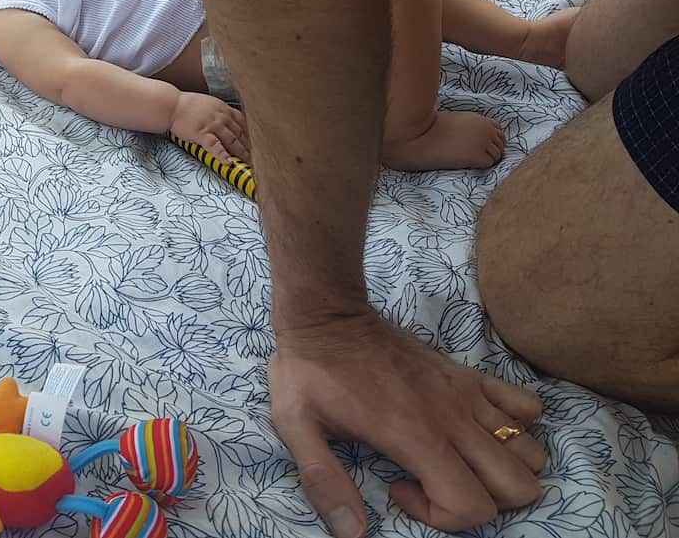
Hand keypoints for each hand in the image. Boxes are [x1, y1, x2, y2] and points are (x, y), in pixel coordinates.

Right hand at [168, 92, 248, 164]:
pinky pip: (216, 147)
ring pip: (232, 141)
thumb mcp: (208, 103)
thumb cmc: (186, 105)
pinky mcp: (202, 134)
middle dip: (247, 145)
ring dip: (240, 152)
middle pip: (240, 133)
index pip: (242, 122)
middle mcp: (221, 116)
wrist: (171, 105)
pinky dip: (223, 155)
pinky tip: (229, 162)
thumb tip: (225, 121)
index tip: (252, 141)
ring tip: (245, 162)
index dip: (248, 133)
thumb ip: (218, 111)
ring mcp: (213, 125)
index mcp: (223, 108)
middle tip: (252, 155)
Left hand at [269, 309, 545, 537]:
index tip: (398, 488)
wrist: (326, 313)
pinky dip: (515, 428)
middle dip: (485, 501)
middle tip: (435, 482)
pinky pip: (526, 407)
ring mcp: (466, 393)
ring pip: (531, 451)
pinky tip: (472, 429)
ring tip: (454, 459)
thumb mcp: (296, 427)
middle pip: (519, 486)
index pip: (472, 506)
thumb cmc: (309, 369)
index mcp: (414, 435)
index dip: (442, 516)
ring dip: (504, 469)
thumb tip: (351, 534)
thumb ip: (323, 482)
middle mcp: (453, 417)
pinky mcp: (467, 374)